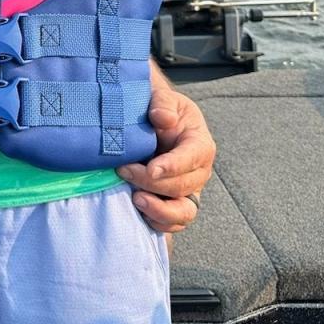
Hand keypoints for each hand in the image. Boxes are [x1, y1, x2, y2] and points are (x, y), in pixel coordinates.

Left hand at [117, 85, 216, 232]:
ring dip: (160, 210)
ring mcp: (189, 191)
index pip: (192, 157)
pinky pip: (173, 223)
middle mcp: (199, 171)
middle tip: (124, 170)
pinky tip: (138, 210)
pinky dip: (157, 222)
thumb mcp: (163, 99)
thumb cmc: (160, 111)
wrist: (154, 125)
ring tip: (136, 199)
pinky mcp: (176, 204)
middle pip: (183, 186)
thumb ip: (163, 104)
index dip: (172, 166)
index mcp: (200, 143)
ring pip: (184, 212)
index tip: (151, 169)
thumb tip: (162, 118)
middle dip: (152, 183)